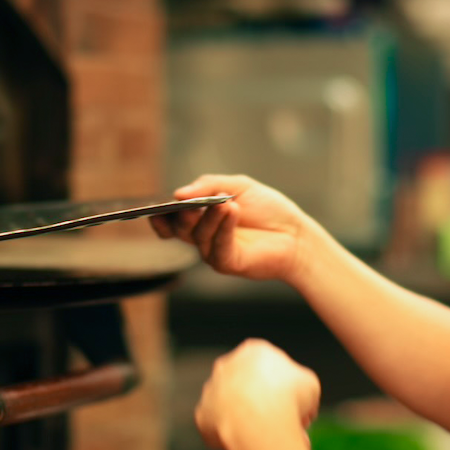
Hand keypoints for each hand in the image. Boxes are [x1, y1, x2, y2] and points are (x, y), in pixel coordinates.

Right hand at [150, 175, 311, 282]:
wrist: (295, 233)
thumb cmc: (268, 209)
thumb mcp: (238, 186)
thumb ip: (208, 185)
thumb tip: (177, 194)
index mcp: (201, 218)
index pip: (172, 220)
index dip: (161, 216)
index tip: (154, 208)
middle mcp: (203, 236)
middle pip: (180, 228)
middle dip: (182, 214)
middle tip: (188, 203)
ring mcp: (214, 251)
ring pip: (198, 235)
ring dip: (209, 217)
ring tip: (224, 203)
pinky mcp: (228, 263)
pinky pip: (217, 247)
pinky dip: (222, 228)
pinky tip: (231, 211)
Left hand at [195, 339, 320, 449]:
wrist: (259, 422)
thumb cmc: (288, 399)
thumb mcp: (310, 385)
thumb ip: (299, 387)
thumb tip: (299, 403)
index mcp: (254, 351)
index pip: (270, 368)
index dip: (286, 388)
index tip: (296, 406)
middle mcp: (227, 365)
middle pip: (248, 386)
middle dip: (262, 403)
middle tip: (281, 423)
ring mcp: (211, 390)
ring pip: (232, 407)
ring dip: (247, 420)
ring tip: (267, 438)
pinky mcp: (202, 415)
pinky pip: (220, 427)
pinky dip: (234, 436)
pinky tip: (249, 445)